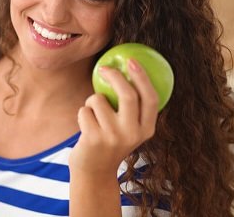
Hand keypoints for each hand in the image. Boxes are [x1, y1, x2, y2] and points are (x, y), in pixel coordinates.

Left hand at [69, 58, 158, 175]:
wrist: (94, 172)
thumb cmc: (110, 141)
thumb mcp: (128, 129)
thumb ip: (132, 108)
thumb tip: (126, 69)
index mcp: (146, 129)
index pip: (151, 98)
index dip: (142, 77)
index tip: (131, 61)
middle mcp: (133, 133)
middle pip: (128, 95)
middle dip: (115, 76)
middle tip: (104, 68)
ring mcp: (113, 137)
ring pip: (99, 99)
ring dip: (91, 101)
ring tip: (93, 115)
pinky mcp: (94, 139)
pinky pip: (84, 110)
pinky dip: (82, 113)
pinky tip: (86, 127)